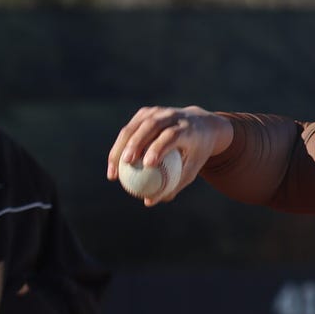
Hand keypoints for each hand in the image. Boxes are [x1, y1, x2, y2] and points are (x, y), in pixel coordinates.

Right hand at [106, 105, 233, 205]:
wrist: (200, 126)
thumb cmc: (196, 153)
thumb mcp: (193, 169)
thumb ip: (174, 185)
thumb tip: (149, 202)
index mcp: (188, 128)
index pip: (171, 135)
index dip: (158, 147)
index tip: (147, 164)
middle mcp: (172, 116)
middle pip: (151, 126)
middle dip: (135, 143)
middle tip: (125, 163)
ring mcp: (158, 111)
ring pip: (135, 126)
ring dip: (121, 146)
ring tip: (114, 169)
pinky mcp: (147, 112)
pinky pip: (130, 128)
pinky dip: (121, 144)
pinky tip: (115, 162)